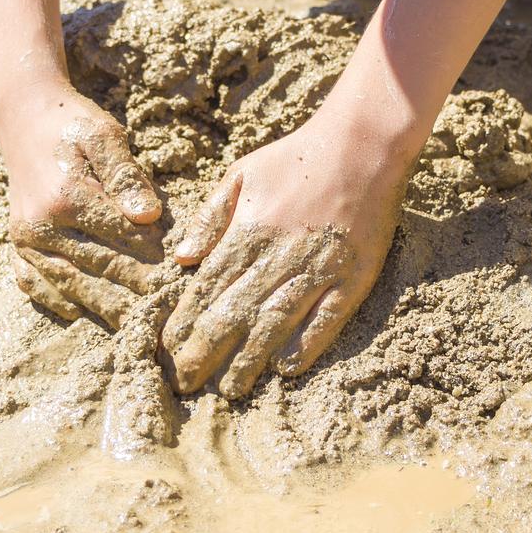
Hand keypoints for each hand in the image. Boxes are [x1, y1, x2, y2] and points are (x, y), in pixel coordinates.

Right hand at [0, 80, 163, 327]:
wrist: (22, 117)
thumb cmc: (72, 124)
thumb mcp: (103, 134)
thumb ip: (126, 176)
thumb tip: (149, 217)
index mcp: (67, 196)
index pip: (124, 239)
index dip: (156, 260)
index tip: (184, 279)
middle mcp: (41, 225)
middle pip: (101, 269)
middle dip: (138, 292)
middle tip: (171, 314)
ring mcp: (25, 240)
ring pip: (72, 285)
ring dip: (107, 308)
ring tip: (139, 327)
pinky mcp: (17, 246)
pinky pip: (36, 285)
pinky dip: (60, 302)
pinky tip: (85, 314)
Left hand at [159, 109, 408, 397]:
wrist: (362, 142)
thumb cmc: (297, 158)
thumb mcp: (241, 174)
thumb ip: (210, 217)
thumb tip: (182, 258)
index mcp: (249, 230)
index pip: (208, 286)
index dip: (186, 321)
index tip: (169, 350)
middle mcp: (280, 254)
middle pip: (234, 313)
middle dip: (206, 352)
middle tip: (187, 384)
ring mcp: (319, 266)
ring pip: (276, 322)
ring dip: (249, 360)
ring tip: (231, 389)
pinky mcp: (354, 275)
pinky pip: (328, 318)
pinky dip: (306, 345)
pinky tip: (286, 369)